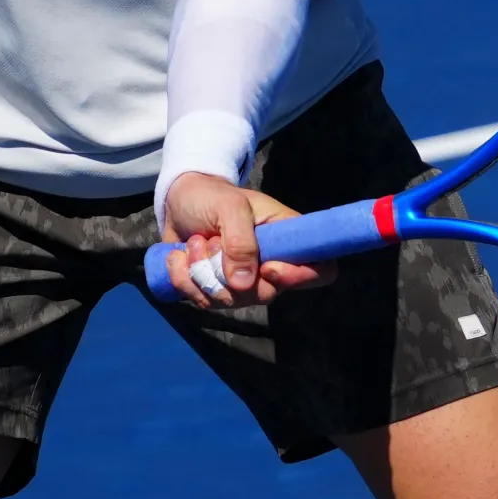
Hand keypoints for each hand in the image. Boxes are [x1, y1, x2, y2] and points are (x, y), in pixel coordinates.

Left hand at [161, 172, 334, 308]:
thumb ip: (240, 240)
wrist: (179, 201)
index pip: (319, 270)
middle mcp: (270, 264)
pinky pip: (203, 302)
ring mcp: (243, 281)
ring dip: (201, 272)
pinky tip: (179, 257)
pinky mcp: (216, 290)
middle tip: (210, 242)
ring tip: (193, 243)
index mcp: (287, 239)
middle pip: (265, 294)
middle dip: (228, 274)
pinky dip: (184, 280)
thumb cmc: (211, 196)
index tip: (267, 268)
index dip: (299, 277)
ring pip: (229, 301)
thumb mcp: (228, 206)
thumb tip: (244, 284)